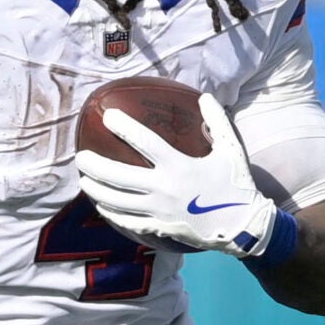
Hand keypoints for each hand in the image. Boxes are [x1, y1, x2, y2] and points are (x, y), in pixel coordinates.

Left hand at [74, 92, 278, 257]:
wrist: (243, 226)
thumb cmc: (237, 184)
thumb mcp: (231, 149)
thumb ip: (217, 121)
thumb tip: (205, 97)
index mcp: (180, 166)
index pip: (144, 142)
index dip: (123, 127)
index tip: (107, 116)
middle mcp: (164, 189)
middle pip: (119, 176)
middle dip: (95, 166)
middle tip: (81, 157)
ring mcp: (159, 211)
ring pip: (118, 201)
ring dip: (97, 190)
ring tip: (83, 181)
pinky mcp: (160, 228)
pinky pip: (128, 221)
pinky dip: (111, 213)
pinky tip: (101, 205)